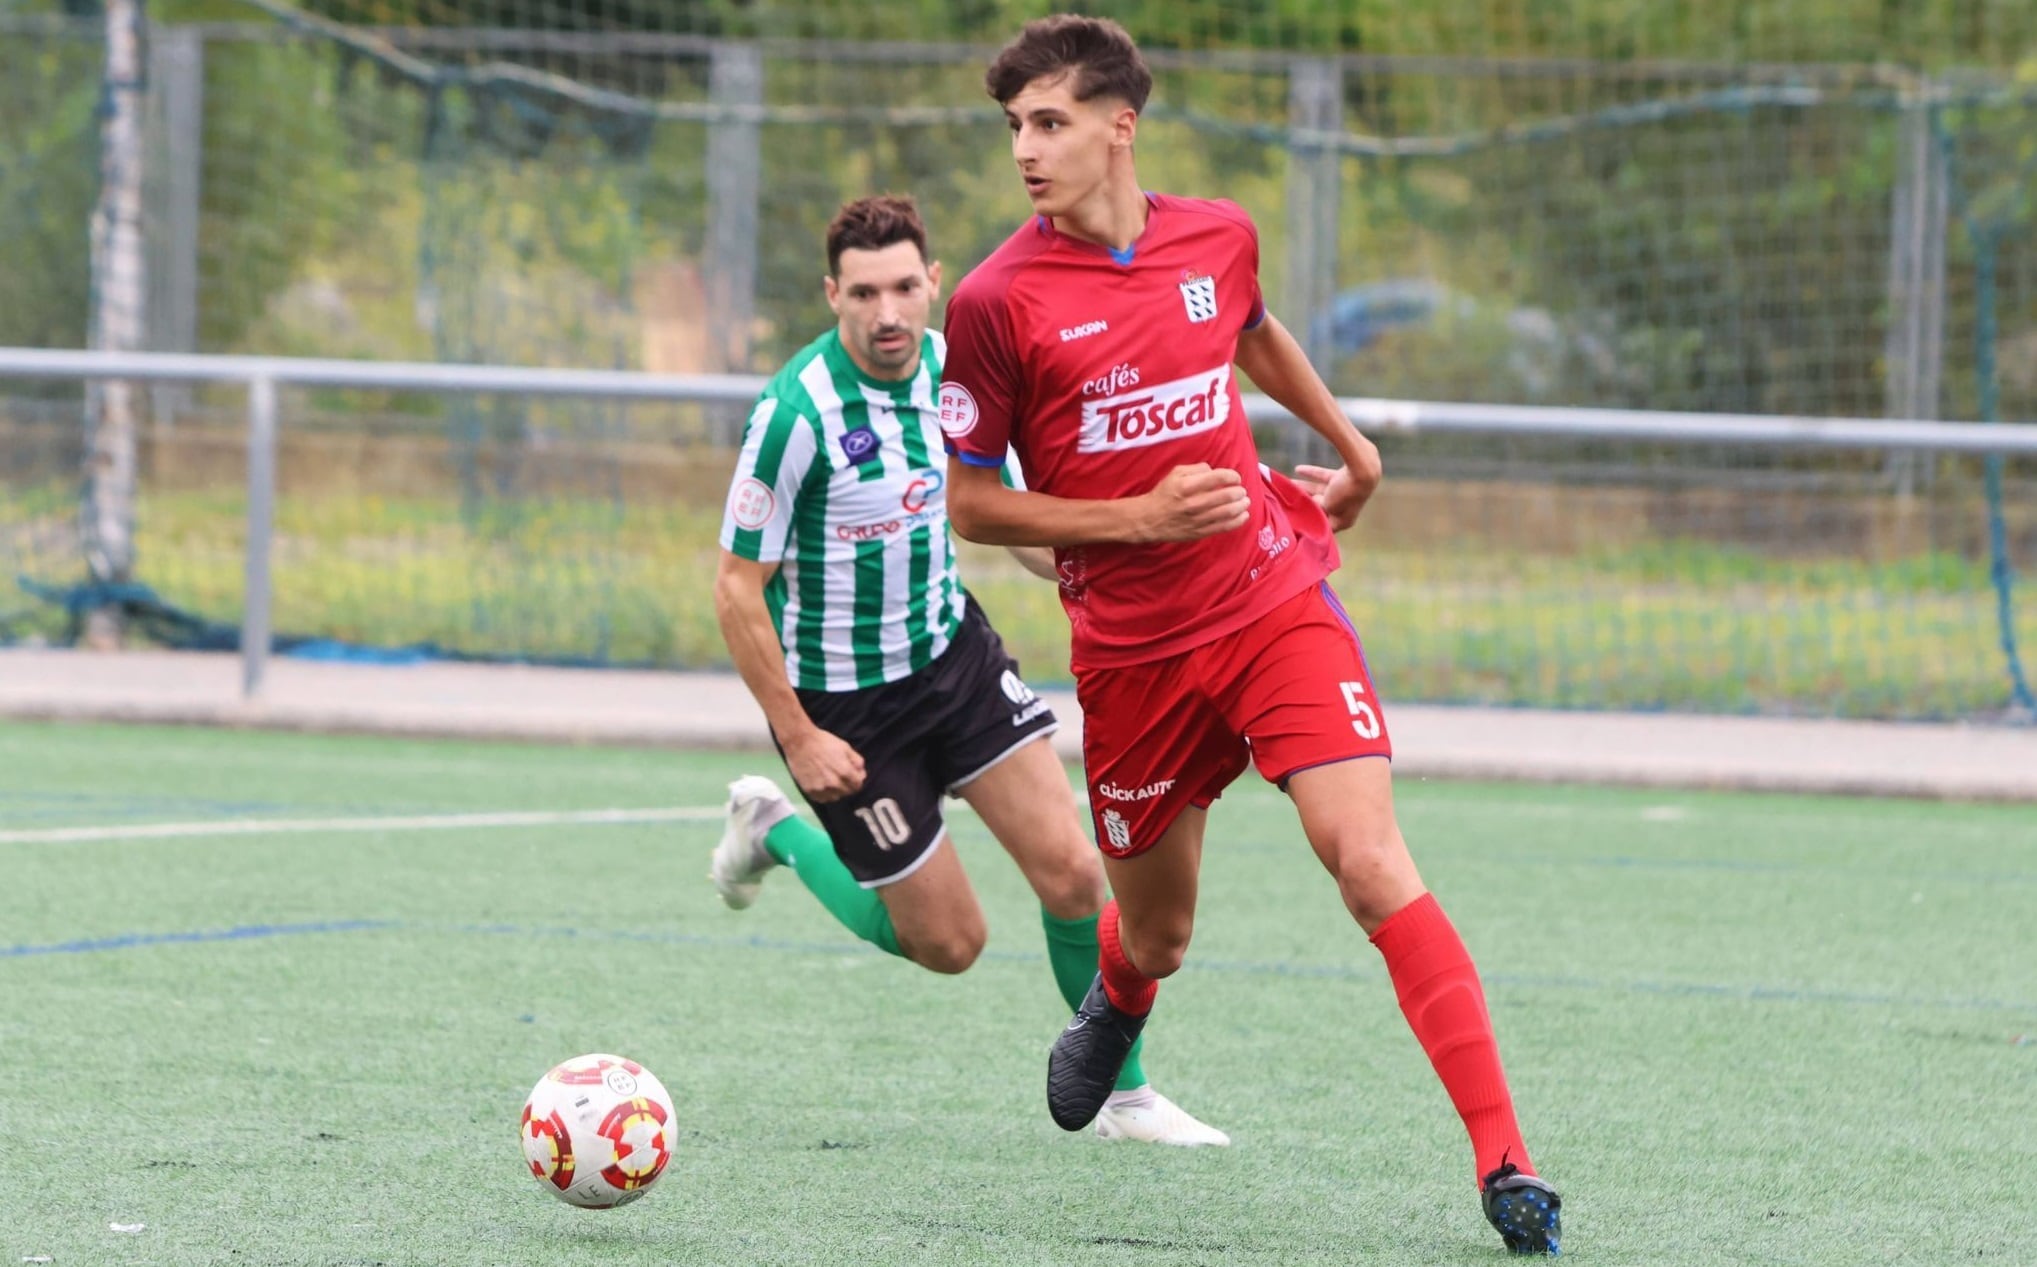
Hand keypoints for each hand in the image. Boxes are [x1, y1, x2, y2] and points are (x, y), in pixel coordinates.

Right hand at [781, 727, 865, 801]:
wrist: (800, 743)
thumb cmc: (823, 742)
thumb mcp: (845, 747)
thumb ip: (857, 761)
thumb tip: (862, 775)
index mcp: (845, 772)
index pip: (858, 786)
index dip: (857, 781)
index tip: (853, 777)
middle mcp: (834, 784)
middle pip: (847, 792)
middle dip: (847, 786)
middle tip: (840, 777)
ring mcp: (821, 789)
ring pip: (835, 797)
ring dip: (836, 791)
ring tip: (830, 781)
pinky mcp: (810, 791)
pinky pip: (822, 799)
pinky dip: (824, 794)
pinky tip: (822, 784)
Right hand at [1136, 463, 1251, 541]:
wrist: (1149, 519)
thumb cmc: (1164, 494)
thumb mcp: (1175, 473)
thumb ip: (1197, 469)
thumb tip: (1215, 471)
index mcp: (1187, 485)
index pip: (1218, 477)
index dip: (1232, 476)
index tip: (1235, 478)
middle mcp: (1193, 502)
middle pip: (1226, 495)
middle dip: (1239, 492)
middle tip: (1241, 491)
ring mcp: (1197, 519)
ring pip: (1228, 512)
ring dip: (1241, 505)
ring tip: (1245, 501)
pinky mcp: (1199, 532)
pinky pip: (1223, 527)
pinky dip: (1237, 521)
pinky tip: (1243, 515)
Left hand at [1293, 463, 1367, 531]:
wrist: (1363, 470)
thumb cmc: (1344, 494)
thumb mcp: (1326, 507)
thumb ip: (1315, 508)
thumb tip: (1306, 506)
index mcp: (1343, 522)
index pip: (1322, 526)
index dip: (1308, 523)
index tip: (1291, 520)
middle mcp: (1344, 509)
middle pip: (1319, 507)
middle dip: (1303, 503)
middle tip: (1286, 501)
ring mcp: (1344, 492)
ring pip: (1319, 490)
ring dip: (1304, 487)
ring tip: (1288, 484)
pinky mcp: (1341, 477)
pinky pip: (1324, 477)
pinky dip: (1312, 473)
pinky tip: (1297, 469)